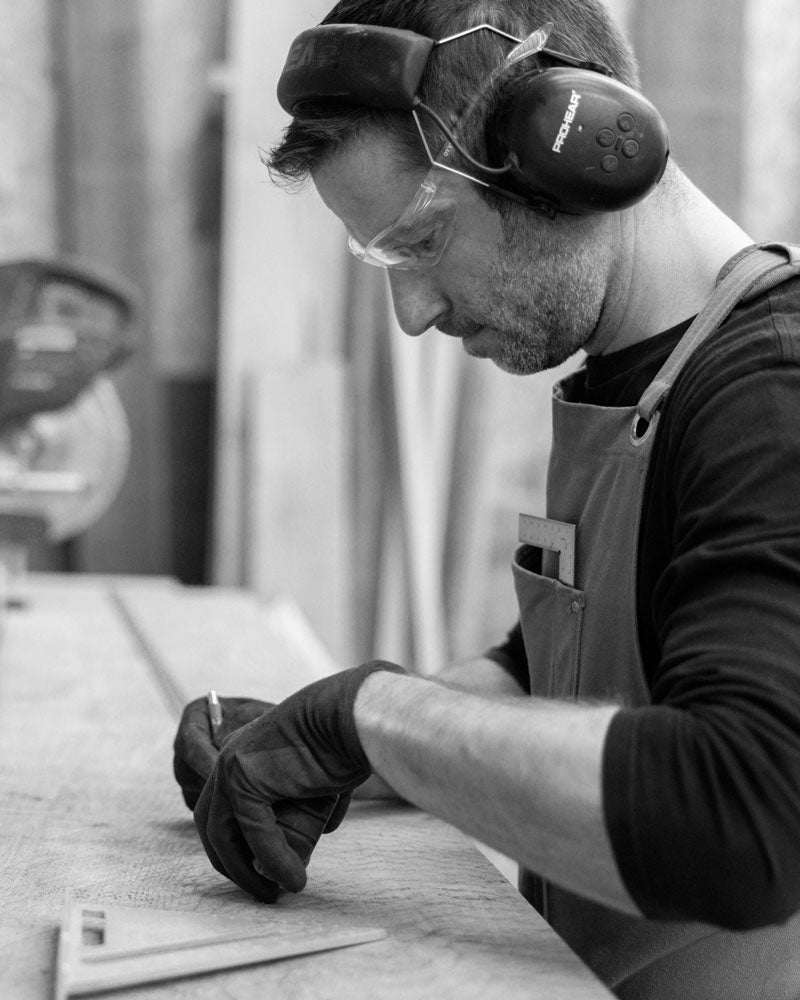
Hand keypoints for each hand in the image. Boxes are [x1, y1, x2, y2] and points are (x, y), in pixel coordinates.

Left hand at [193, 661, 405, 901]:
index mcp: (238, 756)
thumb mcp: (309, 789)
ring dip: (251, 872)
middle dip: (235, 866)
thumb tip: (289, 865)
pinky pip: (255, 835)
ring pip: (225, 837)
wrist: (348, 717)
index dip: (237, 849)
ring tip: (279, 892)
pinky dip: (274, 863)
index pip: (222, 813)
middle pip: (213, 828)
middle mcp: (226, 760)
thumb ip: (295, 824)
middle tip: (264, 893)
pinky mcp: (245, 781)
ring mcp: (231, 769)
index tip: (262, 875)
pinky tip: (295, 880)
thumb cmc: (338, 746)